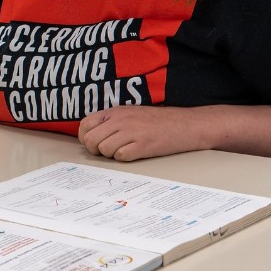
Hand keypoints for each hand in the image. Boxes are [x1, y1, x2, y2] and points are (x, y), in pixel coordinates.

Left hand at [77, 105, 206, 161]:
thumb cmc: (158, 121)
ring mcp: (131, 132)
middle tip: (108, 151)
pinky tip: (135, 153)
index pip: (85, 125)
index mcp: (115, 112)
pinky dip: (125, 158)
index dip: (86, 137)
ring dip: (111, 155)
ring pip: (104, 150)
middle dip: (96, 150)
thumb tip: (91, 135)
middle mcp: (120, 120)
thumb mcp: (130, 113)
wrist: (185, 125)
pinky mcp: (142, 145)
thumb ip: (111, 121)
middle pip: (91, 140)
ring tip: (125, 150)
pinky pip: (120, 157)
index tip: (94, 143)